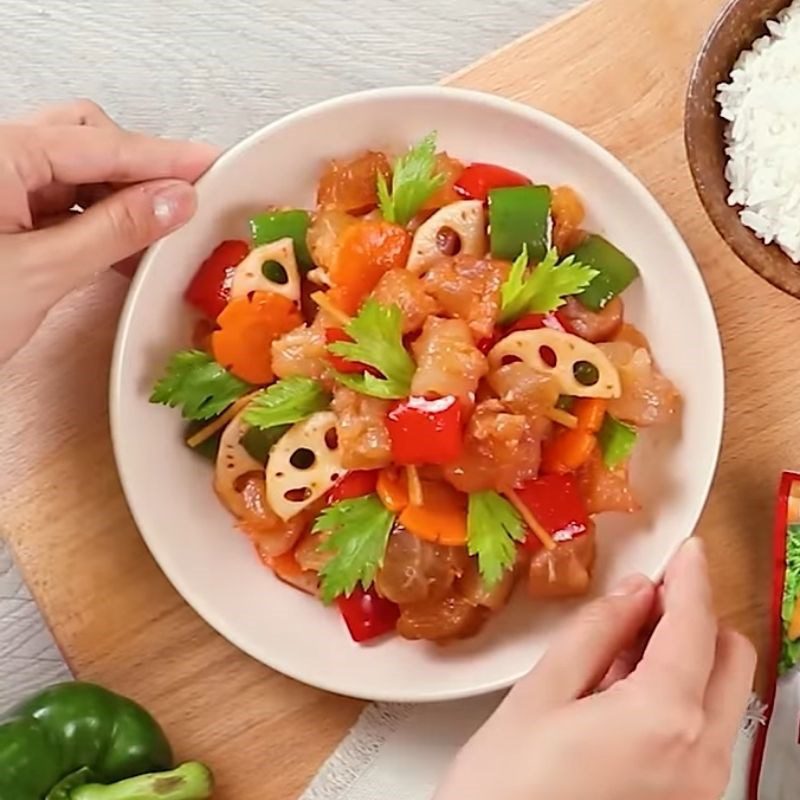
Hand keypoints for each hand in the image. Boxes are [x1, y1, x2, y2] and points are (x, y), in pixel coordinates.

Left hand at [0, 100, 217, 363]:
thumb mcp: (42, 273)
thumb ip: (114, 230)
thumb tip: (173, 200)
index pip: (99, 145)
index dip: (161, 156)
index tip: (209, 163)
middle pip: (86, 141)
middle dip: (137, 168)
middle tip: (181, 200)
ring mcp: (0, 190)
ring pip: (77, 174)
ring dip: (122, 199)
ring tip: (160, 233)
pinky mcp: (4, 219)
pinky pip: (64, 205)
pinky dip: (100, 223)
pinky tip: (125, 249)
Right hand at [434, 539, 755, 799]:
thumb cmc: (505, 793)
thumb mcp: (540, 695)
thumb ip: (594, 633)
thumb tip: (632, 594)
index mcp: (663, 721)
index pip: (695, 626)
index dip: (691, 577)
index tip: (686, 550)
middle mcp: (699, 760)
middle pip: (730, 660)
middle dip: (697, 619)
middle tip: (648, 598)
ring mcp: (699, 790)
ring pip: (721, 696)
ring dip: (687, 658)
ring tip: (623, 646)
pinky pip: (702, 732)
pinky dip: (679, 697)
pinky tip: (626, 689)